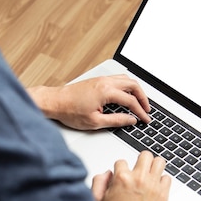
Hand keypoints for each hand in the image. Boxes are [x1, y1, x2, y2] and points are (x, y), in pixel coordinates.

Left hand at [27, 75, 151, 129]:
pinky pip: (118, 79)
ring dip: (136, 90)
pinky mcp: (98, 80)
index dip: (141, 112)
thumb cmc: (70, 111)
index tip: (145, 119)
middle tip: (146, 110)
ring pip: (126, 80)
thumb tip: (131, 120)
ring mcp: (102, 79)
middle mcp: (105, 82)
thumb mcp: (95, 122)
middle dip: (143, 98)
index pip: (131, 101)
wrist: (55, 102)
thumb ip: (117, 120)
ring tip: (139, 102)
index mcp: (106, 91)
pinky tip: (127, 95)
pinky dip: (127, 86)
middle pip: (133, 85)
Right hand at [92, 151, 170, 200]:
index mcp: (121, 179)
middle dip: (140, 161)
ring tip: (150, 175)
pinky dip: (162, 181)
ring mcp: (153, 187)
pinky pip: (167, 178)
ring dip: (154, 167)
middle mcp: (139, 179)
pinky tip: (156, 188)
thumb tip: (106, 174)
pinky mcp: (164, 196)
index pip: (122, 161)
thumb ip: (99, 182)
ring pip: (159, 162)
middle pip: (145, 155)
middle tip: (139, 169)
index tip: (121, 177)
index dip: (120, 169)